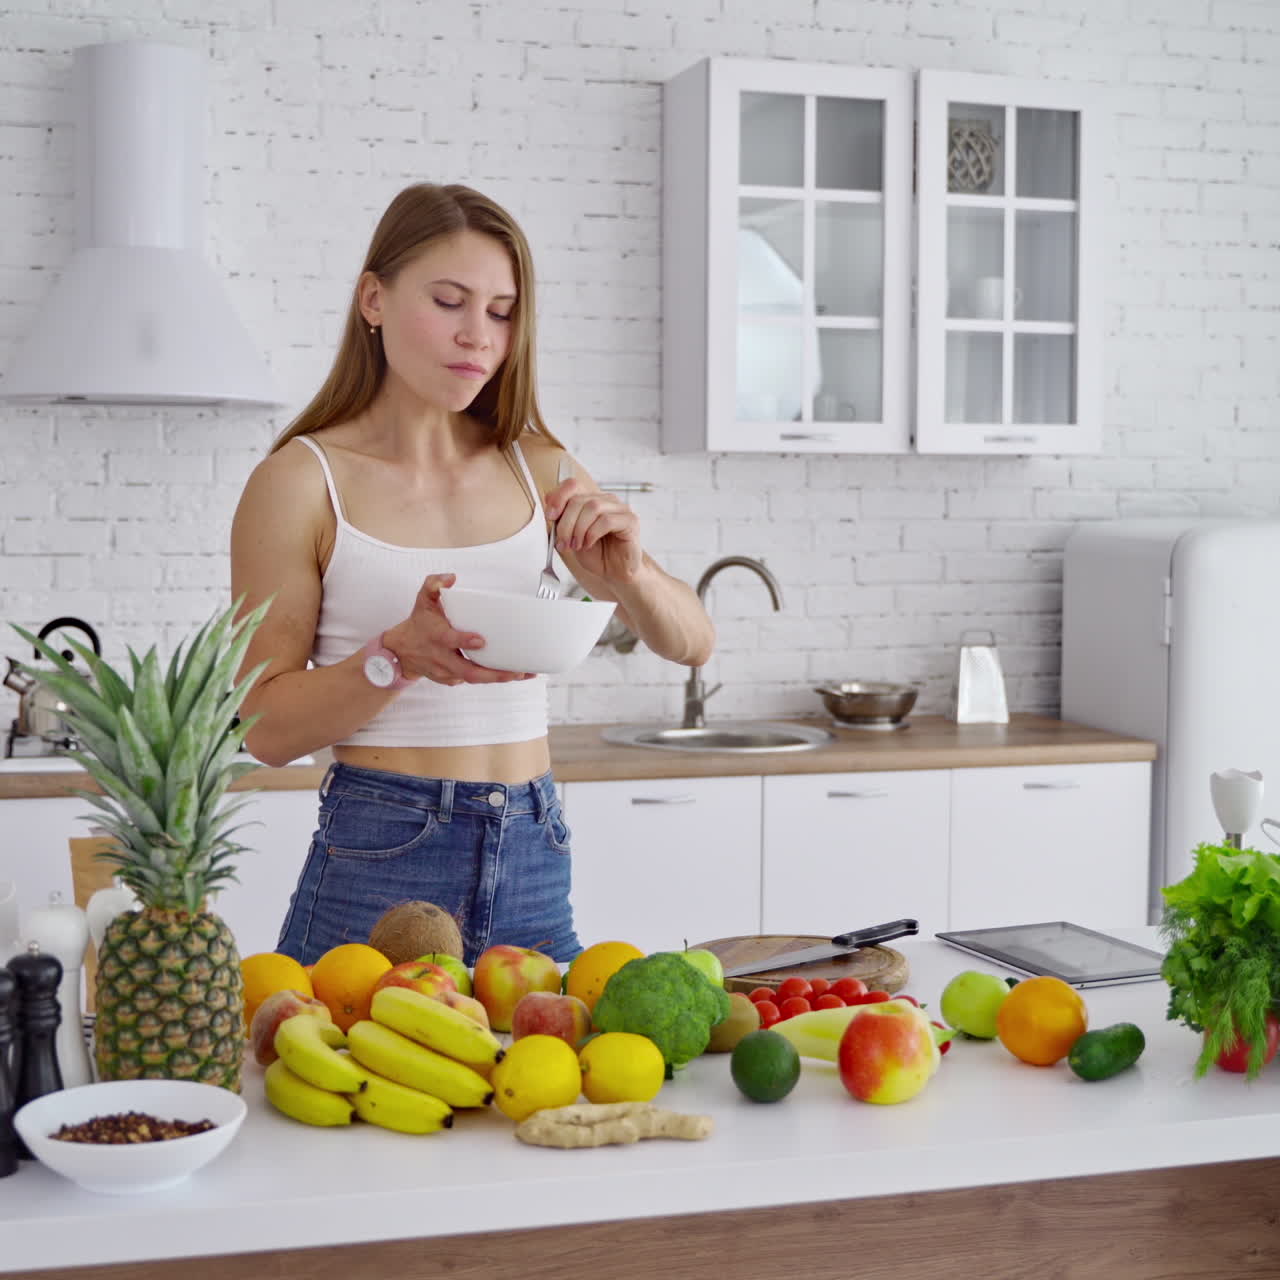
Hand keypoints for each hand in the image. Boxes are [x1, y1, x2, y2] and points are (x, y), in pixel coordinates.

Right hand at [385, 574, 533, 685]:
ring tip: (523, 673)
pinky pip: (473, 681)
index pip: (449, 641)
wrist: (401, 651)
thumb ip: (433, 584)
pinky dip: (492, 678)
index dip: (464, 642)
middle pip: (468, 671)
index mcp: (436, 637)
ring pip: (474, 679)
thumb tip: (450, 578)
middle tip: (516, 671)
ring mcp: (446, 672)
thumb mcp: (422, 600)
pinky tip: (511, 674)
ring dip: (499, 678)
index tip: (481, 641)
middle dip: (494, 673)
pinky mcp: (452, 680)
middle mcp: (441, 658)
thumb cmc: (419, 624)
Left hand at [544, 474, 642, 584]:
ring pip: (593, 507)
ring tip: (576, 545)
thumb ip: (562, 520)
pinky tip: (589, 544)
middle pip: (579, 499)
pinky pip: (607, 520)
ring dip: (578, 529)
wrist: (614, 573)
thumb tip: (549, 507)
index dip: (558, 497)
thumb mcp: (571, 536)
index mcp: (591, 499)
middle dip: (565, 523)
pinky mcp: (630, 521)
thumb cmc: (597, 555)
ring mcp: (620, 509)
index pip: (573, 485)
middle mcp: (607, 500)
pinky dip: (592, 534)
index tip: (550, 516)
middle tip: (563, 542)